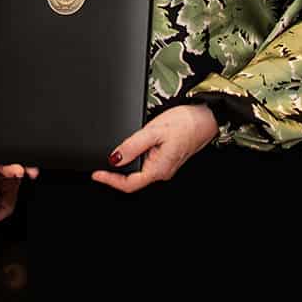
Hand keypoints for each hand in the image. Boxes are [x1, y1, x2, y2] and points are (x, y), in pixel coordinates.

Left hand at [90, 103, 218, 194]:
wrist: (206, 118)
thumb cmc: (185, 123)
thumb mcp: (153, 131)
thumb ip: (132, 146)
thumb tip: (114, 159)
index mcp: (158, 169)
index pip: (129, 184)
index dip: (110, 181)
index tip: (96, 174)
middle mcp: (162, 171)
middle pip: (133, 180)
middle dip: (115, 174)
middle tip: (99, 165)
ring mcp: (165, 166)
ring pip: (139, 172)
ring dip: (124, 166)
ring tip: (112, 156)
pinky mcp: (167, 158)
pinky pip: (146, 164)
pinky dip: (134, 159)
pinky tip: (129, 150)